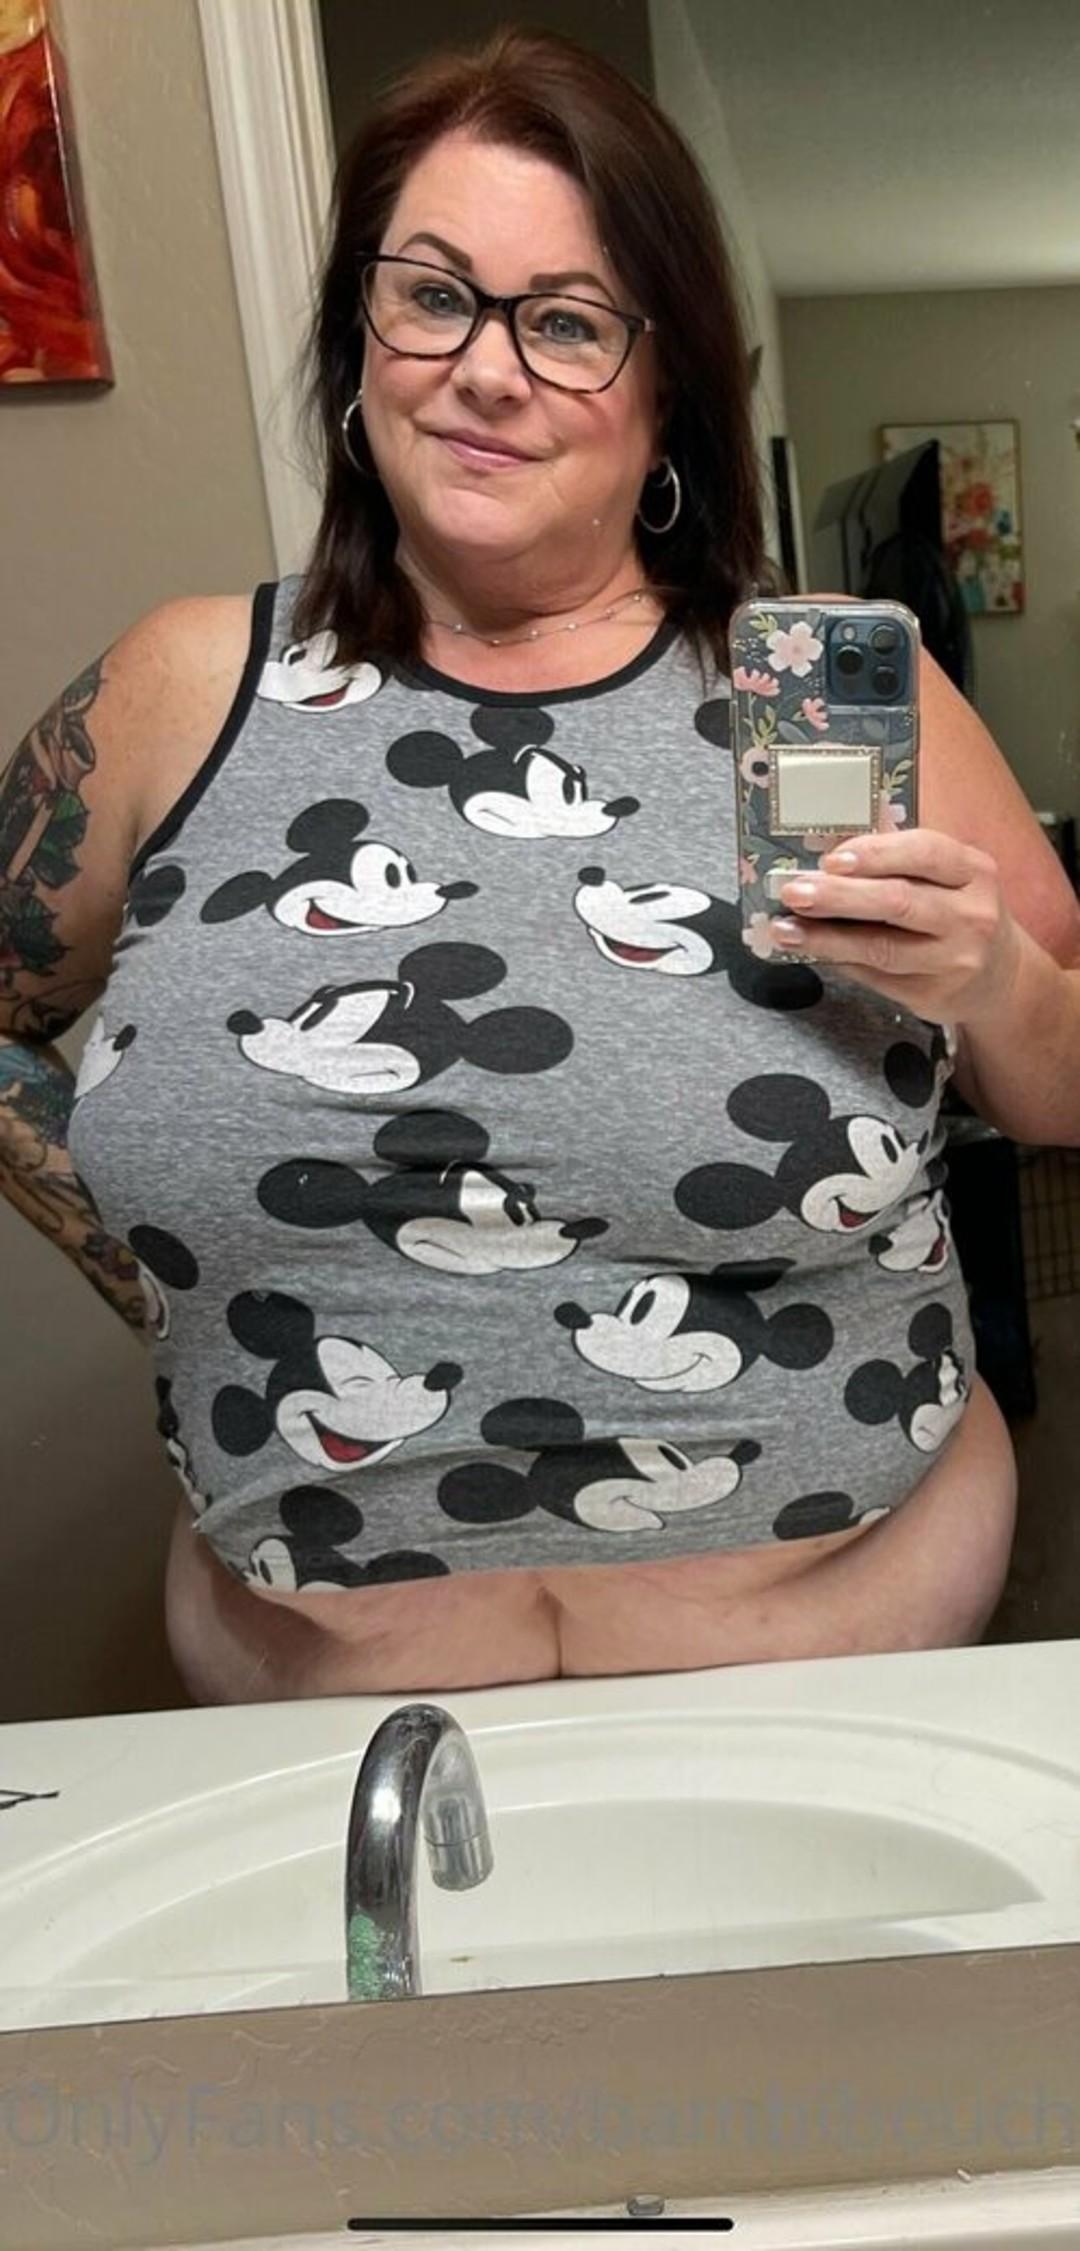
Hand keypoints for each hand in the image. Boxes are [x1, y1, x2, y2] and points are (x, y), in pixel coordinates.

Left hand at [772, 827, 1023, 1024]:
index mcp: (974, 871)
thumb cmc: (959, 912)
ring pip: (882, 947)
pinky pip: (876, 976)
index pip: (925, 852)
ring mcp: (954, 960)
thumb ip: (899, 851)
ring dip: (827, 938)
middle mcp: (971, 915)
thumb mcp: (948, 875)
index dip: (875, 854)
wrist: (1000, 978)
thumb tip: (838, 824)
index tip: (831, 859)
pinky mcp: (933, 995)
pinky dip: (839, 961)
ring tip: (786, 929)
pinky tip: (810, 950)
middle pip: (898, 902)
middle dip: (839, 896)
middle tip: (794, 891)